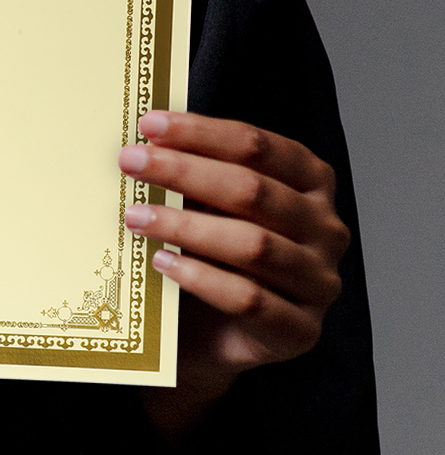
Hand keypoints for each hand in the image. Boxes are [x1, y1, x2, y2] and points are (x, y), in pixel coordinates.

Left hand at [119, 110, 348, 437]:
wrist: (214, 330)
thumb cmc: (211, 248)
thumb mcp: (206, 201)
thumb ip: (190, 170)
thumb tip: (140, 141)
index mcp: (310, 182)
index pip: (258, 146)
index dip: (202, 132)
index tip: (148, 124)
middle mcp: (324, 229)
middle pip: (252, 190)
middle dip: (184, 171)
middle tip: (129, 162)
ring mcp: (318, 282)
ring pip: (252, 244)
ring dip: (185, 225)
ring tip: (135, 216)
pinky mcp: (300, 330)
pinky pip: (249, 299)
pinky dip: (200, 277)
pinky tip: (162, 262)